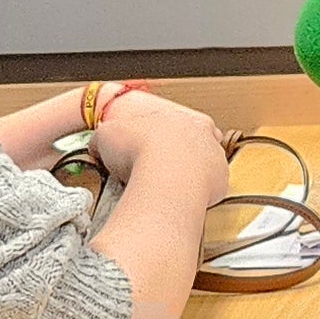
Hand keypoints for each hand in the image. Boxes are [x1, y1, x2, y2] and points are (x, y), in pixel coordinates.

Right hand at [93, 89, 227, 197]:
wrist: (163, 175)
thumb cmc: (139, 151)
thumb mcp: (108, 135)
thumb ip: (106, 137)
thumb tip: (99, 146)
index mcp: (183, 117)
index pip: (175, 126)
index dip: (158, 140)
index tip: (146, 151)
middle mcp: (205, 135)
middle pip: (194, 144)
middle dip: (178, 156)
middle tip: (157, 170)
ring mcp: (216, 158)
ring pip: (204, 166)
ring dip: (189, 176)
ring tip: (166, 189)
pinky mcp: (221, 182)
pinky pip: (208, 189)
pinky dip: (193, 195)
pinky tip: (177, 201)